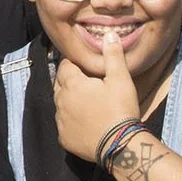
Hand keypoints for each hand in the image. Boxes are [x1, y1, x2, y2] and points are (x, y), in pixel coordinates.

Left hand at [52, 39, 142, 163]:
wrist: (121, 146)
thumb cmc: (120, 109)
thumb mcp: (121, 79)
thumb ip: (113, 56)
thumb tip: (109, 35)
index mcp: (72, 84)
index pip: (65, 66)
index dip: (74, 64)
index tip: (84, 67)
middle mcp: (61, 101)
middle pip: (60, 85)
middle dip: (70, 82)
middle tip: (86, 84)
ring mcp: (61, 122)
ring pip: (60, 106)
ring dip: (69, 102)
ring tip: (86, 104)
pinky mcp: (64, 139)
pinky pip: (64, 126)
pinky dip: (71, 122)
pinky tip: (84, 123)